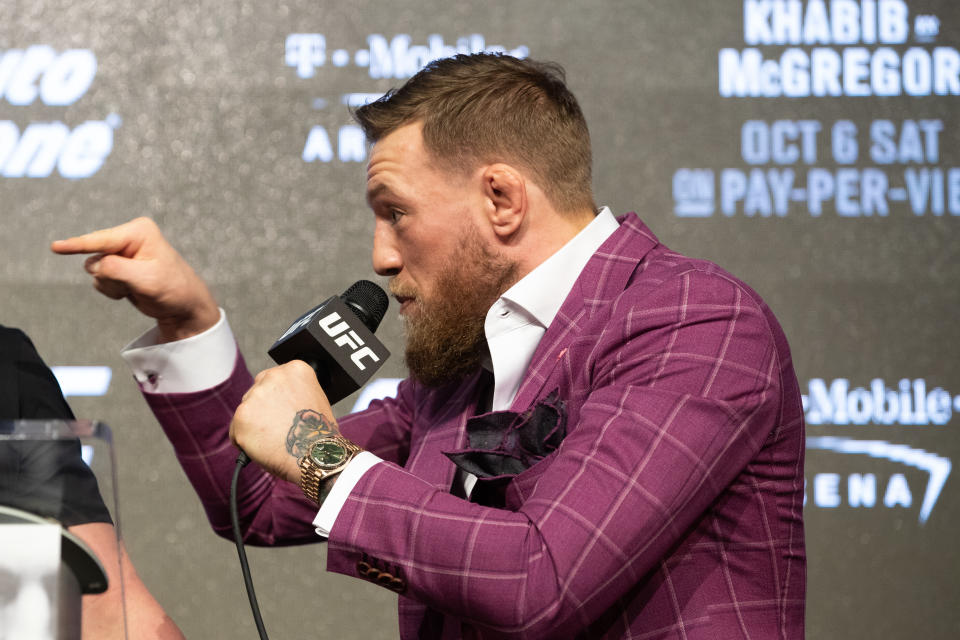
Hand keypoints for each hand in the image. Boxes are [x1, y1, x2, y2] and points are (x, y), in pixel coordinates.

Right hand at [51, 217, 219, 341]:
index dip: (77, 246)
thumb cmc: (173, 289)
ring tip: (136, 288)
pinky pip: (99, 279)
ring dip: (111, 285)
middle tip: (134, 284)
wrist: (183, 306)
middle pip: (95, 257)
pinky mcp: (118, 267)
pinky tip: (130, 291)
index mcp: (139, 232)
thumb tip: (94, 266)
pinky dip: (112, 289)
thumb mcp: (146, 279)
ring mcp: (122, 252)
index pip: (101, 240)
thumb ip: (116, 270)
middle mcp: (129, 237)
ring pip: (95, 270)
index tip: (55, 247)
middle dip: (109, 276)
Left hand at [230, 360, 339, 484]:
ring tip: (272, 440)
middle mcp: (273, 376)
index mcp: (295, 369)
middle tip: (275, 427)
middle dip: (262, 409)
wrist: (314, 454)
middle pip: (257, 391)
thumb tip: (276, 400)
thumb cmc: (317, 433)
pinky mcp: (242, 416)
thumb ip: (293, 392)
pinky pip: (236, 430)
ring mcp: (255, 395)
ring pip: (246, 411)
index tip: (281, 410)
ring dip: (254, 425)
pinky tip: (262, 447)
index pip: (274, 379)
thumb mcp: (314, 399)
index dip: (277, 399)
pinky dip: (244, 441)